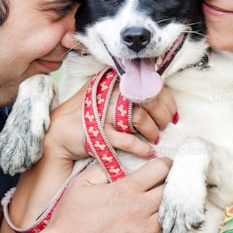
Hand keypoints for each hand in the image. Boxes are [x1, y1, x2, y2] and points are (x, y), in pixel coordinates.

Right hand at [41, 156, 171, 232]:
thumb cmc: (70, 221)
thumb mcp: (79, 185)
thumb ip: (99, 171)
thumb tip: (114, 164)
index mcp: (125, 190)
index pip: (160, 170)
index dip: (166, 165)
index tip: (167, 166)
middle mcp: (139, 209)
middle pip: (172, 190)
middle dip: (175, 184)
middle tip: (174, 184)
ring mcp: (144, 232)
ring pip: (175, 214)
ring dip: (177, 207)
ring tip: (174, 204)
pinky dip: (175, 230)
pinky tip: (172, 225)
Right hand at [43, 83, 177, 162]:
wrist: (59, 133)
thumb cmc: (87, 116)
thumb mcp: (107, 98)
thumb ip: (128, 95)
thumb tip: (160, 101)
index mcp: (115, 81)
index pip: (149, 86)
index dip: (166, 102)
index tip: (172, 115)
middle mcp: (109, 92)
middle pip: (148, 100)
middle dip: (162, 117)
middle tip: (164, 127)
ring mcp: (103, 112)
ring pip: (140, 118)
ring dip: (152, 131)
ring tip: (154, 139)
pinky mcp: (99, 132)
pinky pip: (128, 140)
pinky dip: (141, 148)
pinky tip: (147, 152)